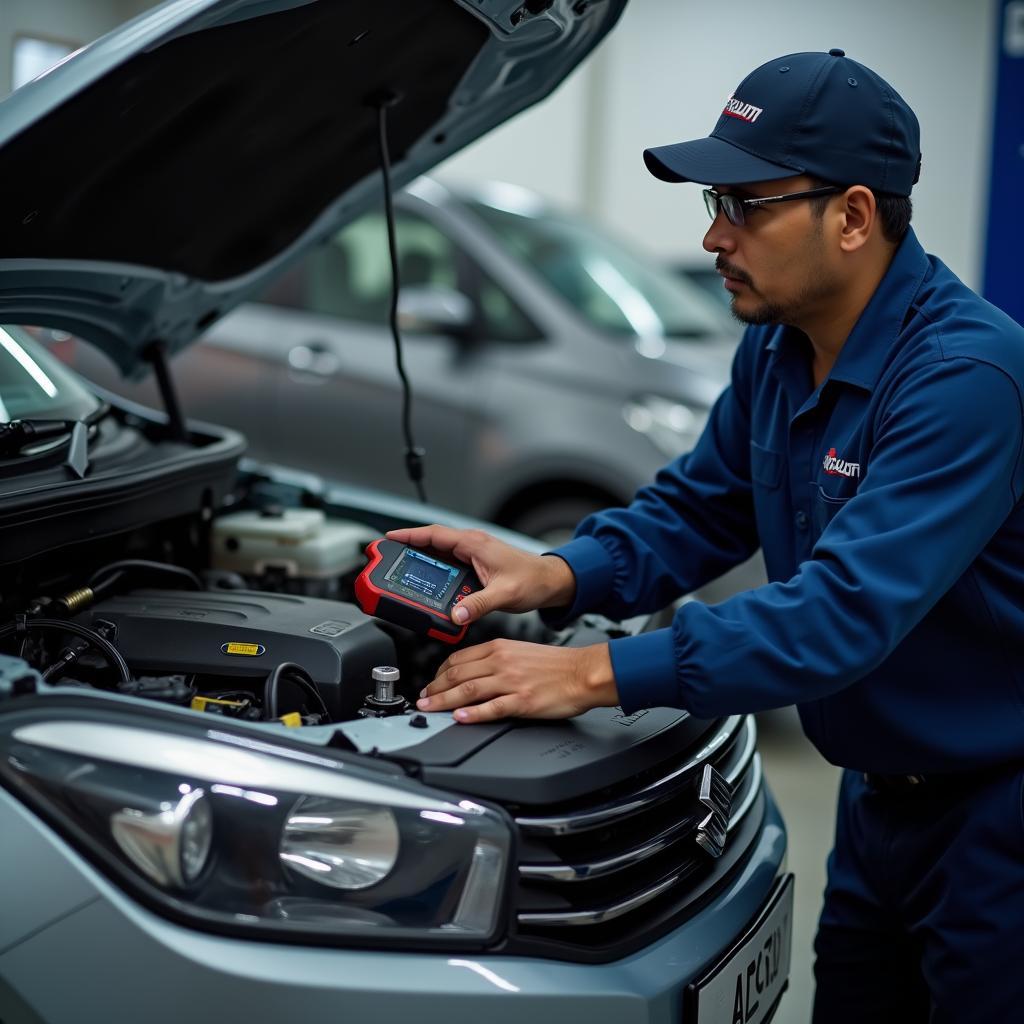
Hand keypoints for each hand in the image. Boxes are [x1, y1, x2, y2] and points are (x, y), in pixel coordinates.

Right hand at [385, 524, 575, 625]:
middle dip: (409, 547)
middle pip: (432, 542)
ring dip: (421, 558)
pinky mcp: (476, 563)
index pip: (434, 534)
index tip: (389, 539)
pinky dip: (435, 568)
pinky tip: (429, 581)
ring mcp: (474, 553)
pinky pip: (449, 562)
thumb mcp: (505, 594)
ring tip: (402, 569)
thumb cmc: (533, 580)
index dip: (409, 535)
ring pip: (439, 552)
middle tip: (388, 556)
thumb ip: (479, 604)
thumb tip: (456, 614)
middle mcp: (472, 545)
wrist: (551, 581)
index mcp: (475, 544)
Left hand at [416, 639, 618, 722]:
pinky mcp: (522, 701)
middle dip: (434, 688)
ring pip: (468, 690)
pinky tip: (460, 717)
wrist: (584, 672)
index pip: (458, 659)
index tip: (430, 683)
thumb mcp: (520, 651)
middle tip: (422, 700)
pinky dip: (473, 713)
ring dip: (443, 701)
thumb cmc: (556, 665)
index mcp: (500, 648)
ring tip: (429, 709)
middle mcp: (501, 663)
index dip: (438, 673)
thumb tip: (473, 671)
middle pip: (457, 674)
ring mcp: (511, 682)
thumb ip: (495, 659)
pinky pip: (492, 708)